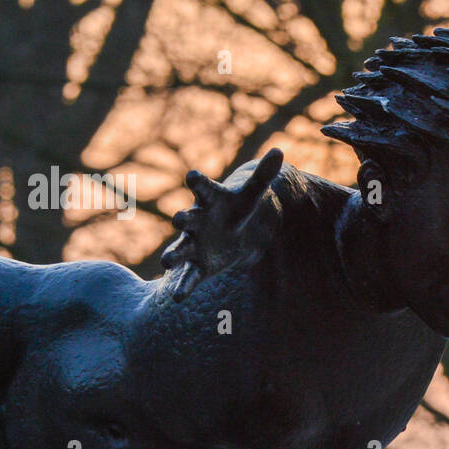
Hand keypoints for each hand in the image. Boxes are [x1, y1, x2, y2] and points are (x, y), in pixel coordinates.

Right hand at [161, 148, 284, 301]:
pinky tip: (177, 297)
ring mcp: (193, 243)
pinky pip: (188, 276)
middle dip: (183, 219)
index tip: (193, 175)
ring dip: (174, 255)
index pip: (202, 187)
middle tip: (179, 220)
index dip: (198, 181)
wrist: (235, 231)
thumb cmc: (239, 208)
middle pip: (187, 219)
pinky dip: (182, 285)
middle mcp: (196, 221)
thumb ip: (262, 175)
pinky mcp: (197, 266)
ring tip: (168, 262)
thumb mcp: (253, 194)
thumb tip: (279, 151)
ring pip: (180, 249)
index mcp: (208, 199)